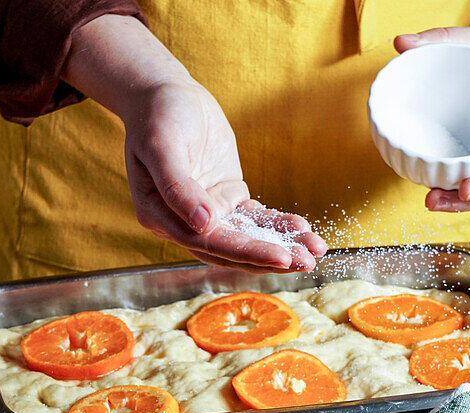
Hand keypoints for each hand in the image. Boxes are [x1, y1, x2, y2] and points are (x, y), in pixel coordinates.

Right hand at [63, 14, 325, 271]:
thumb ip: (178, 187)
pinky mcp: (225, 197)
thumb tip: (204, 225)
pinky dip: (277, 225)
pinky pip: (253, 217)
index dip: (245, 252)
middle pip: (229, 248)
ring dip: (278, 246)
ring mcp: (206, 211)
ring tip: (313, 252)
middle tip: (306, 263)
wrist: (163, 92)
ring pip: (245, 236)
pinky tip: (301, 228)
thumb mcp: (162, 146)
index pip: (208, 243)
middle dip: (269, 257)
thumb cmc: (156, 116)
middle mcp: (181, 222)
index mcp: (158, 216)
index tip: (280, 257)